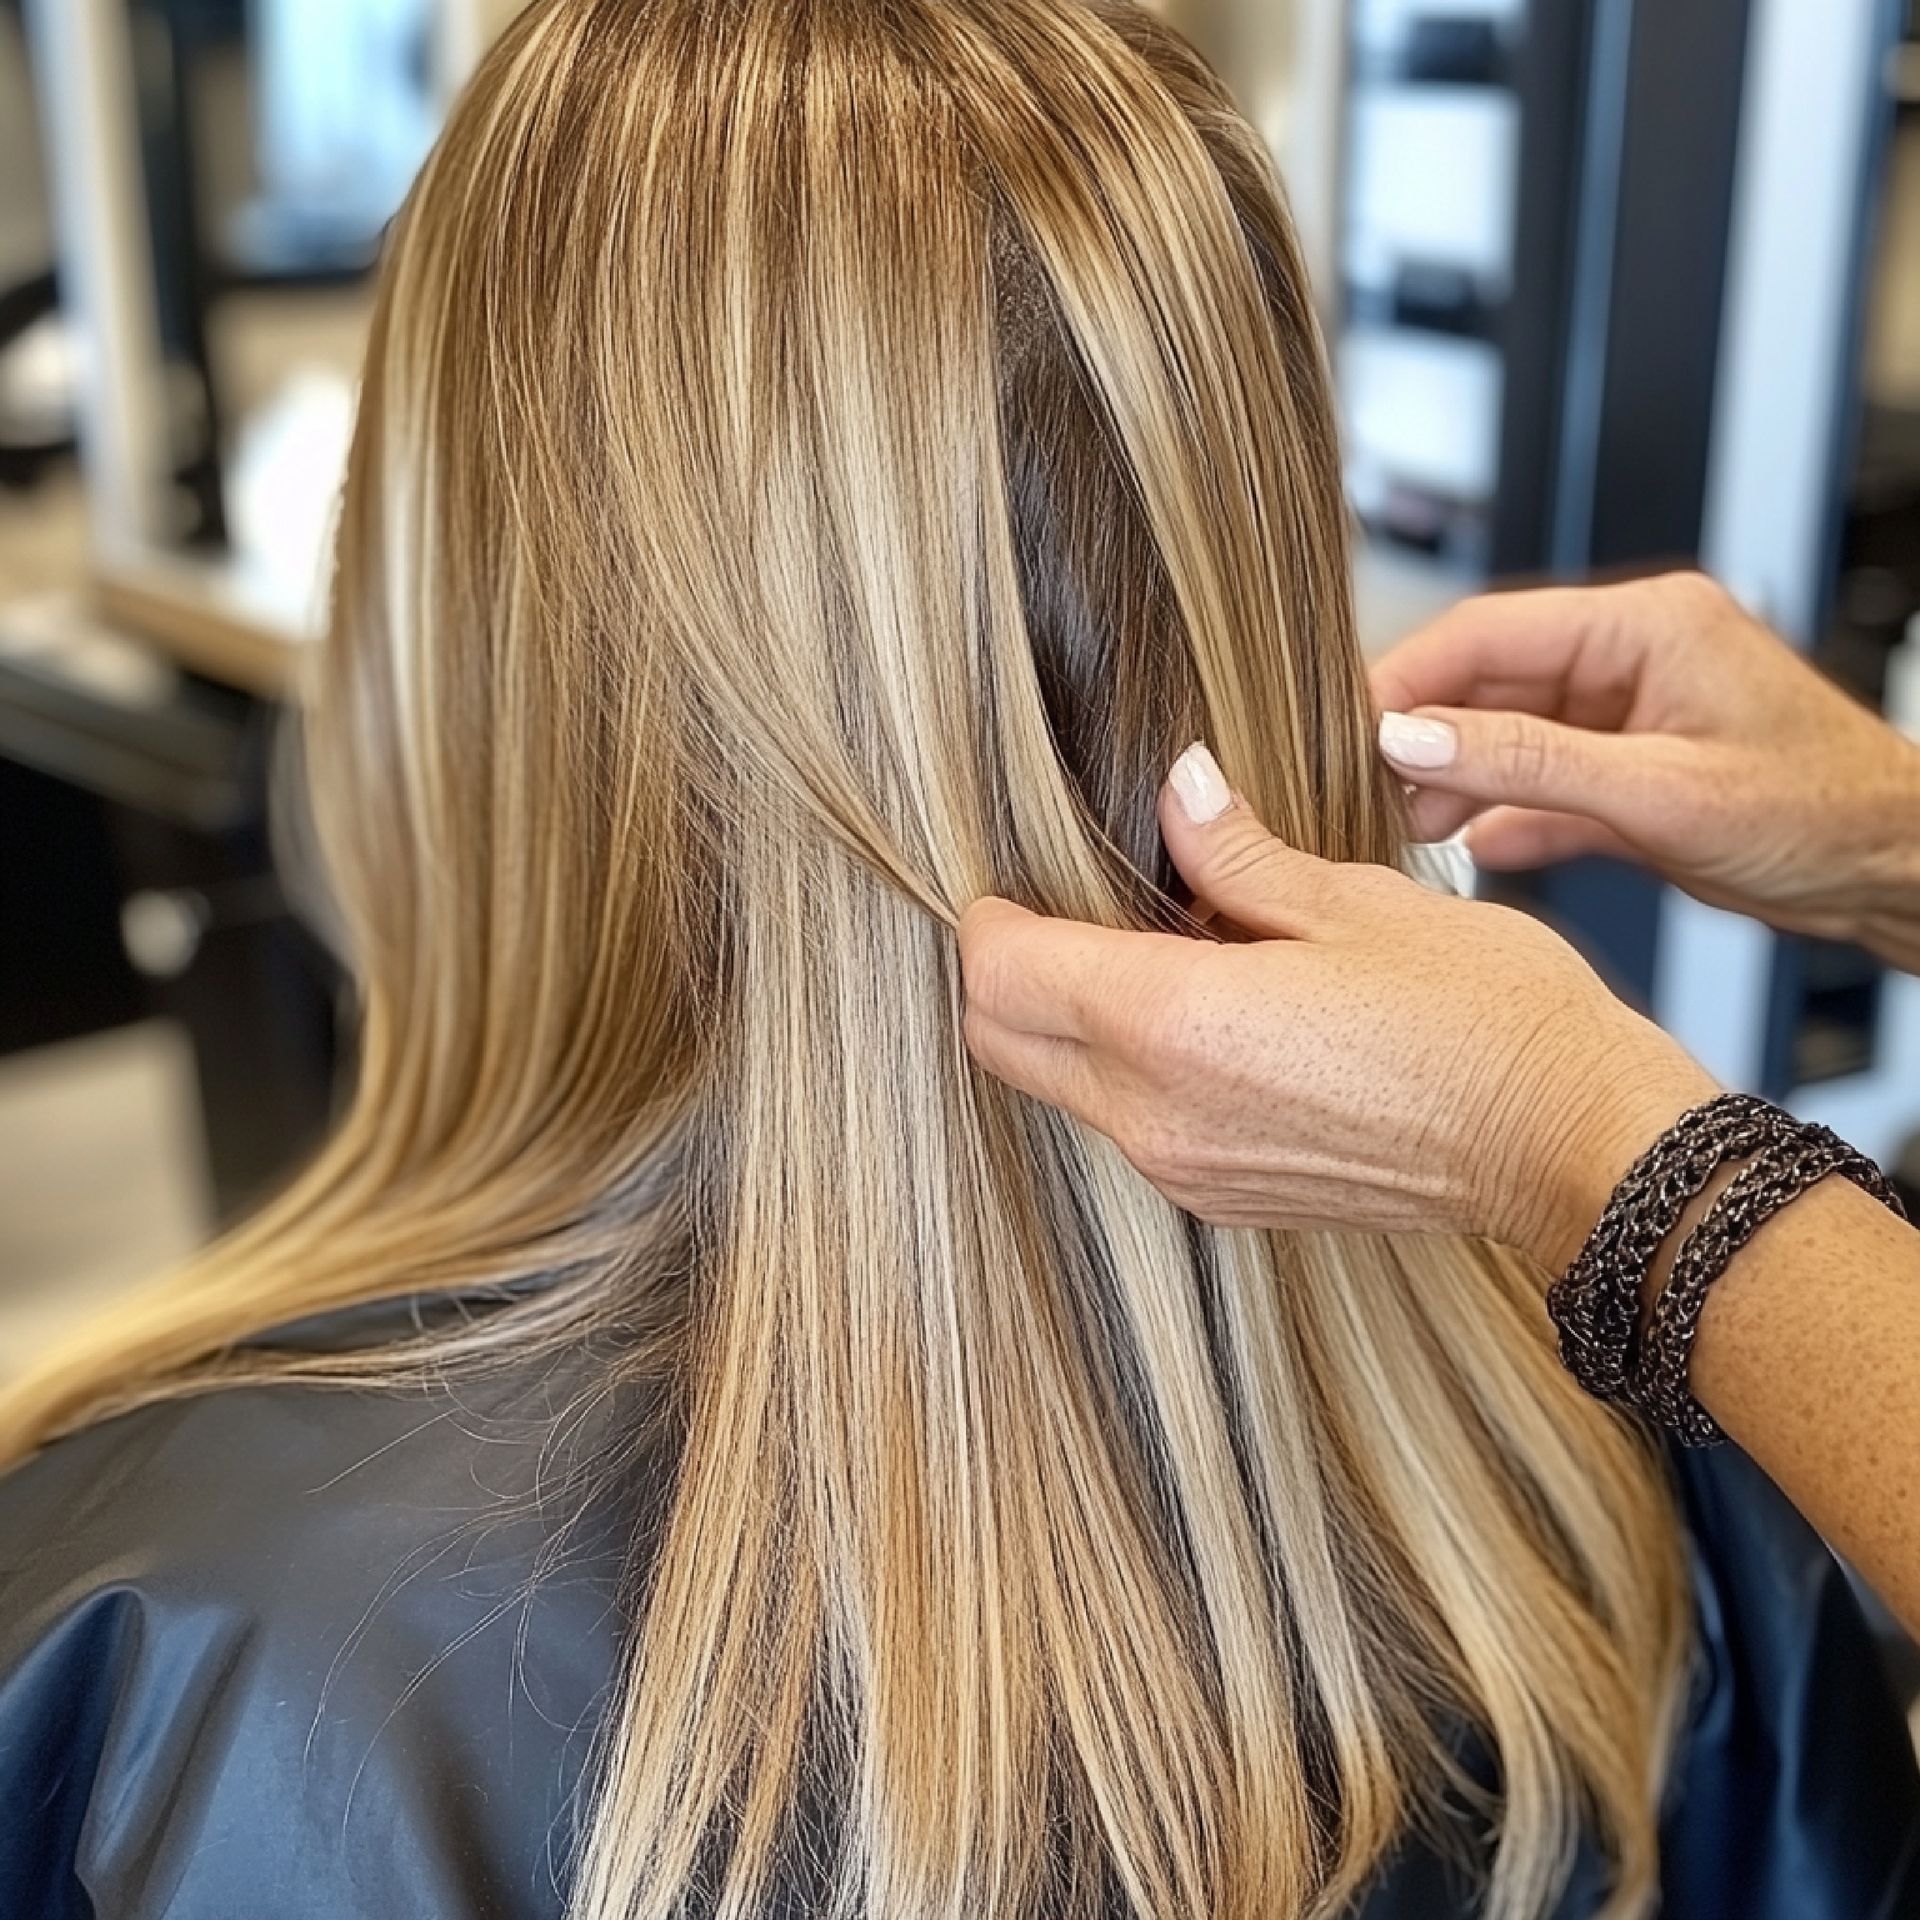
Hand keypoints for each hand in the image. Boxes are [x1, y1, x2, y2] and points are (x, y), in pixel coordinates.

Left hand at [959, 748, 1715, 1270]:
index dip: (988, 918)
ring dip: (1064, 1021)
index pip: (1004, 976)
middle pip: (1002, 1043)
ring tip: (1150, 949)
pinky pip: (1125, 1126)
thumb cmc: (1486, 1019)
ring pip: (1057, 1088)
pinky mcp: (1223, 1198)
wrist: (1569, 1146)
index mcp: (1179, 1027)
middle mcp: (1160, 1116)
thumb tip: (1175, 790)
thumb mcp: (1354, 904)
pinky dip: (1123, 1068)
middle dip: (1001, 973)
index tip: (1011, 878)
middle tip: (1057, 905)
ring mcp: (1188, 1170)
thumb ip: (1236, 854)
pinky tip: (1199, 1014)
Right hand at [1371, 572, 1919, 968]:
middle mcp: (1627, 657)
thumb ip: (1527, 762)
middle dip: (1423, 739)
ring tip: (1409, 831)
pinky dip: (1503, 816)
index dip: (1406, 679)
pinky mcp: (1626, 772)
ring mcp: (1623, 716)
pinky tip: (1473, 849)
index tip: (1349, 733)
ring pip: (1502, 735)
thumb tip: (1415, 740)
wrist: (1896, 870)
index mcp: (1642, 624)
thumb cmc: (1822, 814)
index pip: (1485, 630)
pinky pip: (1537, 784)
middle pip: (1484, 682)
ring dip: (1454, 782)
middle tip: (1368, 794)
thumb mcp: (1660, 792)